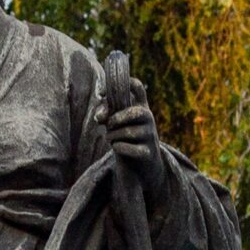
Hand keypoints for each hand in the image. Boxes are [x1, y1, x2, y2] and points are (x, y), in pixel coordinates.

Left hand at [101, 71, 170, 200]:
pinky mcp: (148, 153)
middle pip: (135, 112)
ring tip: (111, 138)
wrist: (142, 166)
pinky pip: (127, 147)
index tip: (104, 92)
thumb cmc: (126, 139)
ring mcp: (150, 136)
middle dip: (116, 119)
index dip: (124, 83)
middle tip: (109, 126)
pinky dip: (117, 147)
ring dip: (113, 136)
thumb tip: (99, 116)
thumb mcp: (116, 123)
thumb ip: (105, 114)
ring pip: (128, 132)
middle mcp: (149, 119)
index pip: (137, 88)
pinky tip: (117, 147)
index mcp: (140, 107)